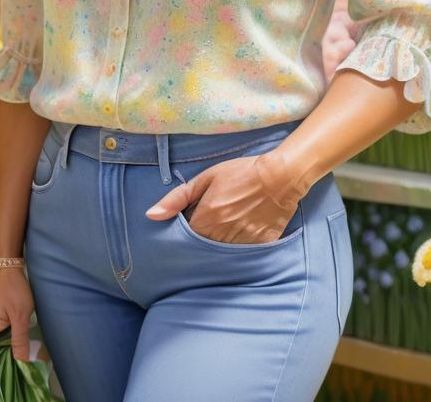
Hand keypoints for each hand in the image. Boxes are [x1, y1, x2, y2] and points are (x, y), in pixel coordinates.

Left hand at [144, 150, 303, 244]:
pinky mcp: (259, 248)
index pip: (184, 239)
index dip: (183, 236)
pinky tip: (239, 238)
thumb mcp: (206, 178)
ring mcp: (242, 244)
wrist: (279, 177)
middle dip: (197, 244)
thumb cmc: (240, 173)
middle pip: (201, 250)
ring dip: (216, 248)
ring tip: (222, 233)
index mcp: (206, 219)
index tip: (187, 227)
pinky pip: (241, 258)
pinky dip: (236, 251)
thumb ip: (177, 198)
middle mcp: (222, 235)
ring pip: (220, 256)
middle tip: (204, 230)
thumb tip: (151, 215)